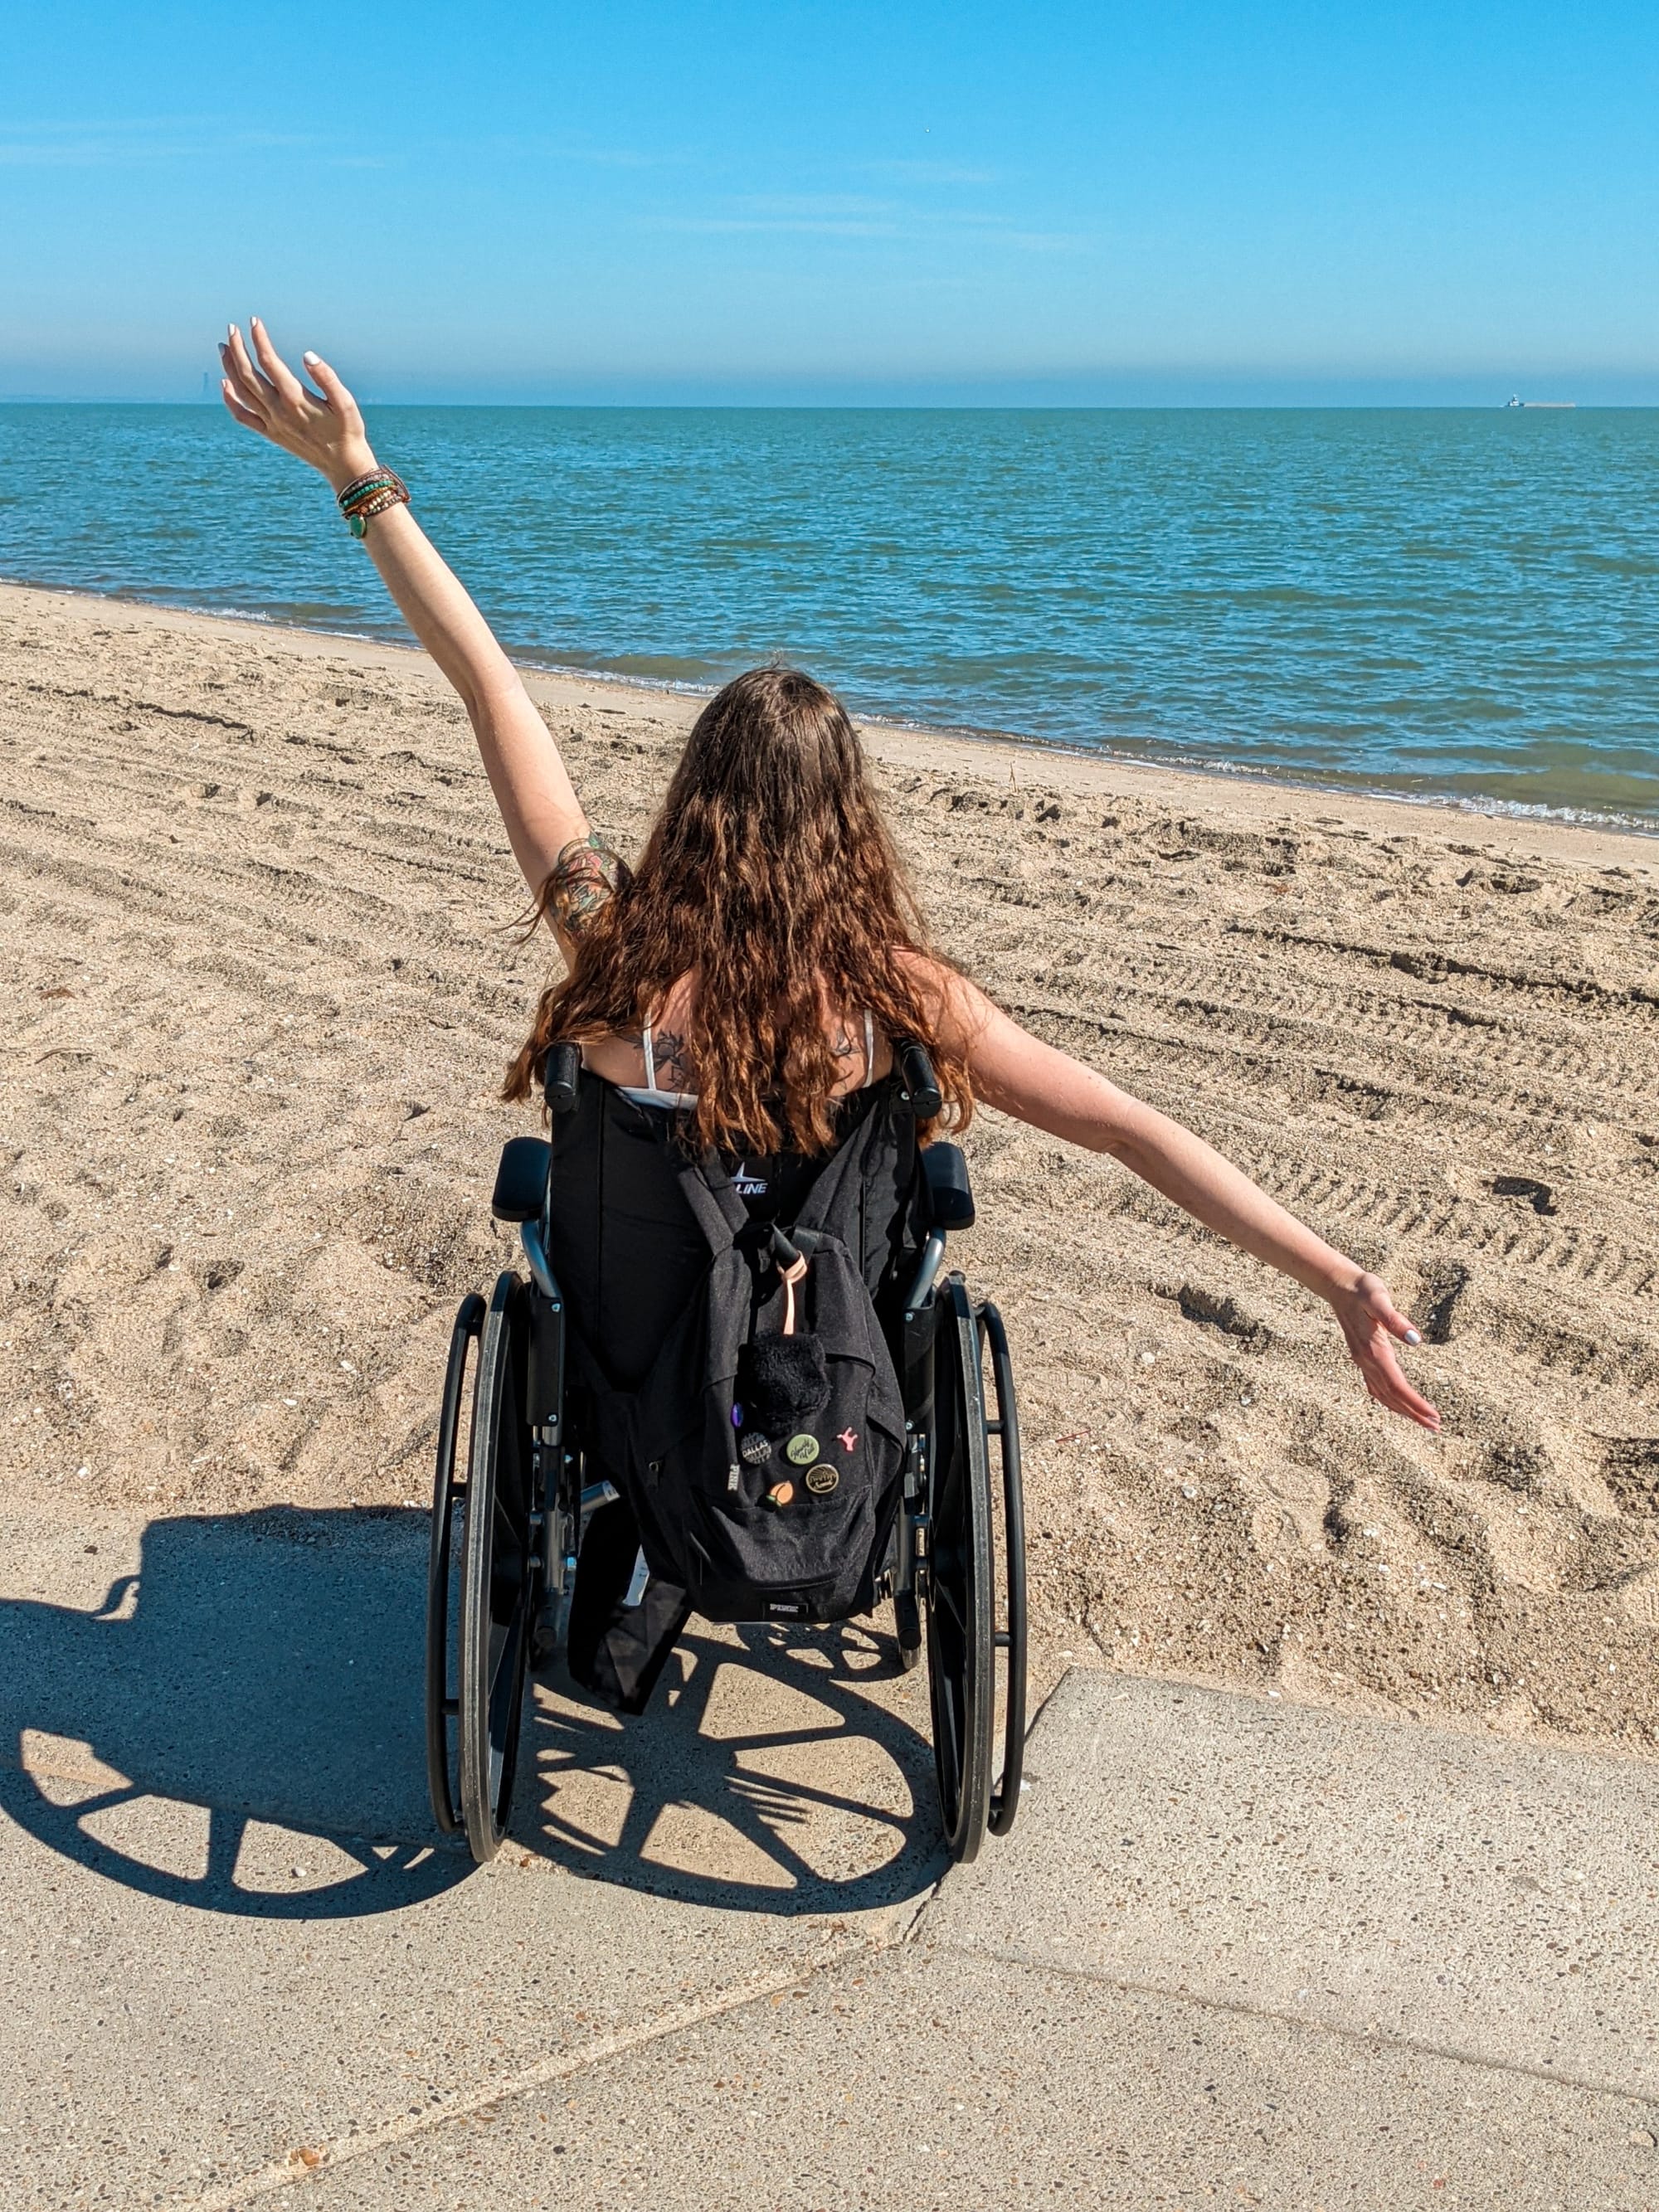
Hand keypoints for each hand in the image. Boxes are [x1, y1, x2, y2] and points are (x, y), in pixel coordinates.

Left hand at [218, 317, 376, 491]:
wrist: (343, 465)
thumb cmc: (348, 430)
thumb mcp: (346, 402)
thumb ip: (327, 377)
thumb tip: (307, 355)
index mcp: (296, 399)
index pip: (269, 362)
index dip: (259, 339)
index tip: (254, 322)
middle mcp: (279, 411)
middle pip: (248, 374)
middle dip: (237, 348)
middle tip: (232, 329)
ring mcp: (272, 423)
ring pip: (241, 391)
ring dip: (229, 367)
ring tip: (224, 348)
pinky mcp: (270, 433)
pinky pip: (242, 416)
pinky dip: (229, 399)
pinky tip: (225, 383)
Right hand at [1327, 1271, 1440, 1431]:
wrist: (1339, 1286)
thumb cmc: (1362, 1289)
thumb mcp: (1379, 1298)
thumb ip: (1395, 1319)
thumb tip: (1415, 1340)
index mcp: (1373, 1351)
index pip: (1397, 1386)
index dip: (1416, 1403)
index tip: (1433, 1416)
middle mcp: (1366, 1360)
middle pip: (1392, 1396)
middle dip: (1413, 1413)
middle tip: (1435, 1428)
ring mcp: (1362, 1361)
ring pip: (1383, 1395)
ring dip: (1403, 1410)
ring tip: (1423, 1421)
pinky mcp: (1362, 1357)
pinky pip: (1375, 1387)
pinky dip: (1389, 1401)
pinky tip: (1397, 1405)